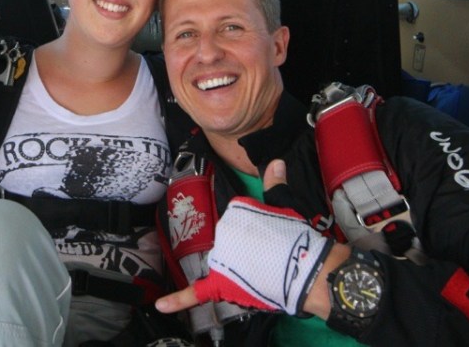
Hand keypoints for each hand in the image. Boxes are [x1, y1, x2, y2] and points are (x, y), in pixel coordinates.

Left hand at [158, 160, 330, 315]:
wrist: (308, 270)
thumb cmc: (298, 238)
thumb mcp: (285, 205)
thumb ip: (275, 184)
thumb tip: (275, 163)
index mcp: (233, 214)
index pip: (240, 223)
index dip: (258, 233)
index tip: (273, 237)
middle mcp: (222, 235)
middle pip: (231, 244)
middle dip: (249, 251)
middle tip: (273, 256)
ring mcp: (220, 261)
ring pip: (225, 264)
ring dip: (239, 269)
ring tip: (263, 271)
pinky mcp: (220, 286)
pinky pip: (195, 295)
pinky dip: (176, 301)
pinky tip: (160, 305)